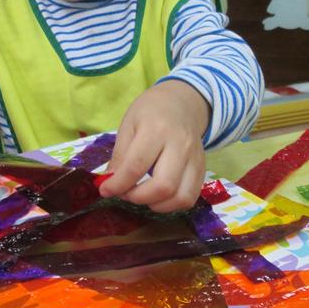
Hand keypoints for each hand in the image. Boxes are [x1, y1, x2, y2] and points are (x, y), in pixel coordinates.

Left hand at [99, 80, 208, 212]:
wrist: (182, 103)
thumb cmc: (150, 112)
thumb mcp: (128, 125)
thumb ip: (120, 155)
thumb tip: (110, 184)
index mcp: (157, 129)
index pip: (137, 165)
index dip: (119, 184)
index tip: (106, 190)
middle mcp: (180, 145)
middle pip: (164, 185)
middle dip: (138, 198)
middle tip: (125, 193)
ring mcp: (195, 158)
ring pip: (181, 197)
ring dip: (156, 205)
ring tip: (142, 195)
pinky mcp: (202, 169)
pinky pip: (190, 198)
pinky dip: (172, 205)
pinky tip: (158, 197)